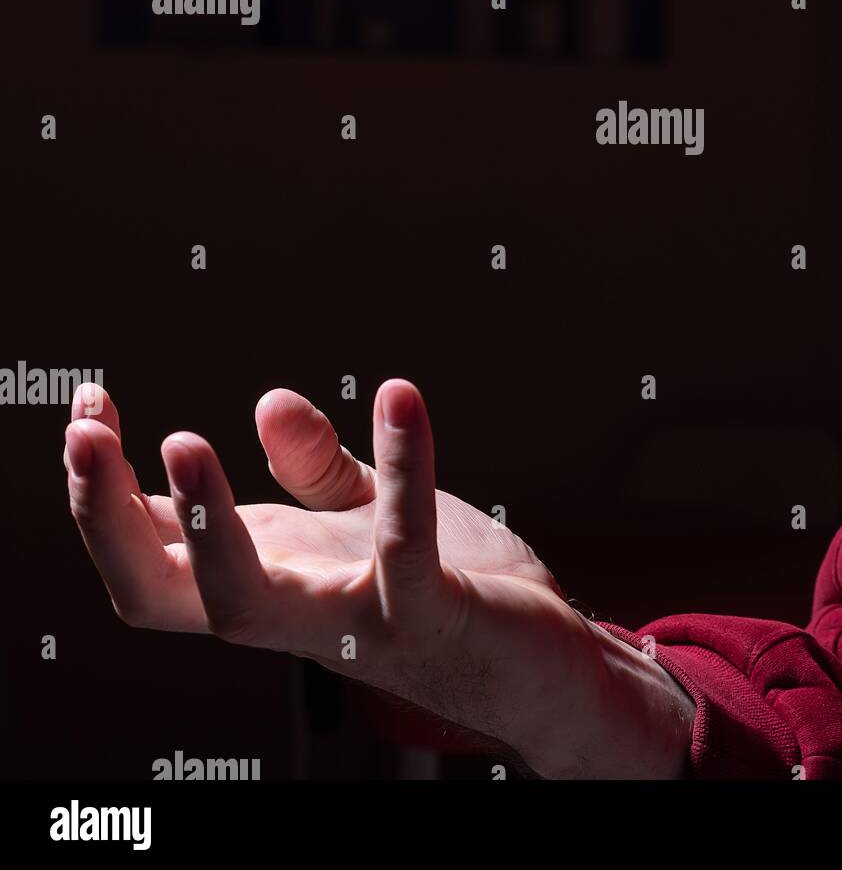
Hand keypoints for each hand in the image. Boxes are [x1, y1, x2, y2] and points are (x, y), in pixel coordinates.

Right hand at [63, 379, 693, 777]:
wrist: (539, 661)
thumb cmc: (448, 591)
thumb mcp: (367, 518)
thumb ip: (317, 469)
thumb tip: (266, 402)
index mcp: (270, 577)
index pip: (151, 547)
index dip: (106, 487)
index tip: (90, 406)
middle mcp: (294, 611)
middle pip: (159, 593)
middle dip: (106, 519)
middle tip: (83, 433)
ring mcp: (355, 624)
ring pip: (248, 603)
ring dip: (209, 527)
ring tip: (183, 440)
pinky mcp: (429, 614)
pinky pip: (405, 547)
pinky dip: (402, 472)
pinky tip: (400, 398)